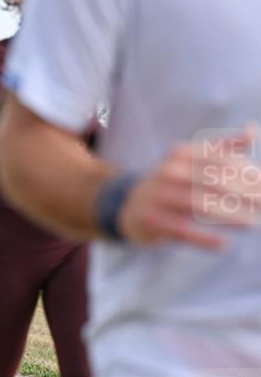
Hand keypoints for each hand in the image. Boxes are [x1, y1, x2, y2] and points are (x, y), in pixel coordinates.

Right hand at [118, 129, 258, 248]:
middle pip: (212, 182)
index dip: (247, 172)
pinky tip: (223, 244)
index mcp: (181, 154)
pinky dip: (203, 238)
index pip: (220, 160)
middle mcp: (168, 172)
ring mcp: (158, 196)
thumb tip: (252, 131)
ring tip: (253, 224)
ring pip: (198, 205)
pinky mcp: (151, 220)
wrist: (129, 205)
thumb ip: (223, 148)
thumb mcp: (190, 161)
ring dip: (228, 216)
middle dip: (244, 194)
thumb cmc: (172, 183)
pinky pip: (180, 230)